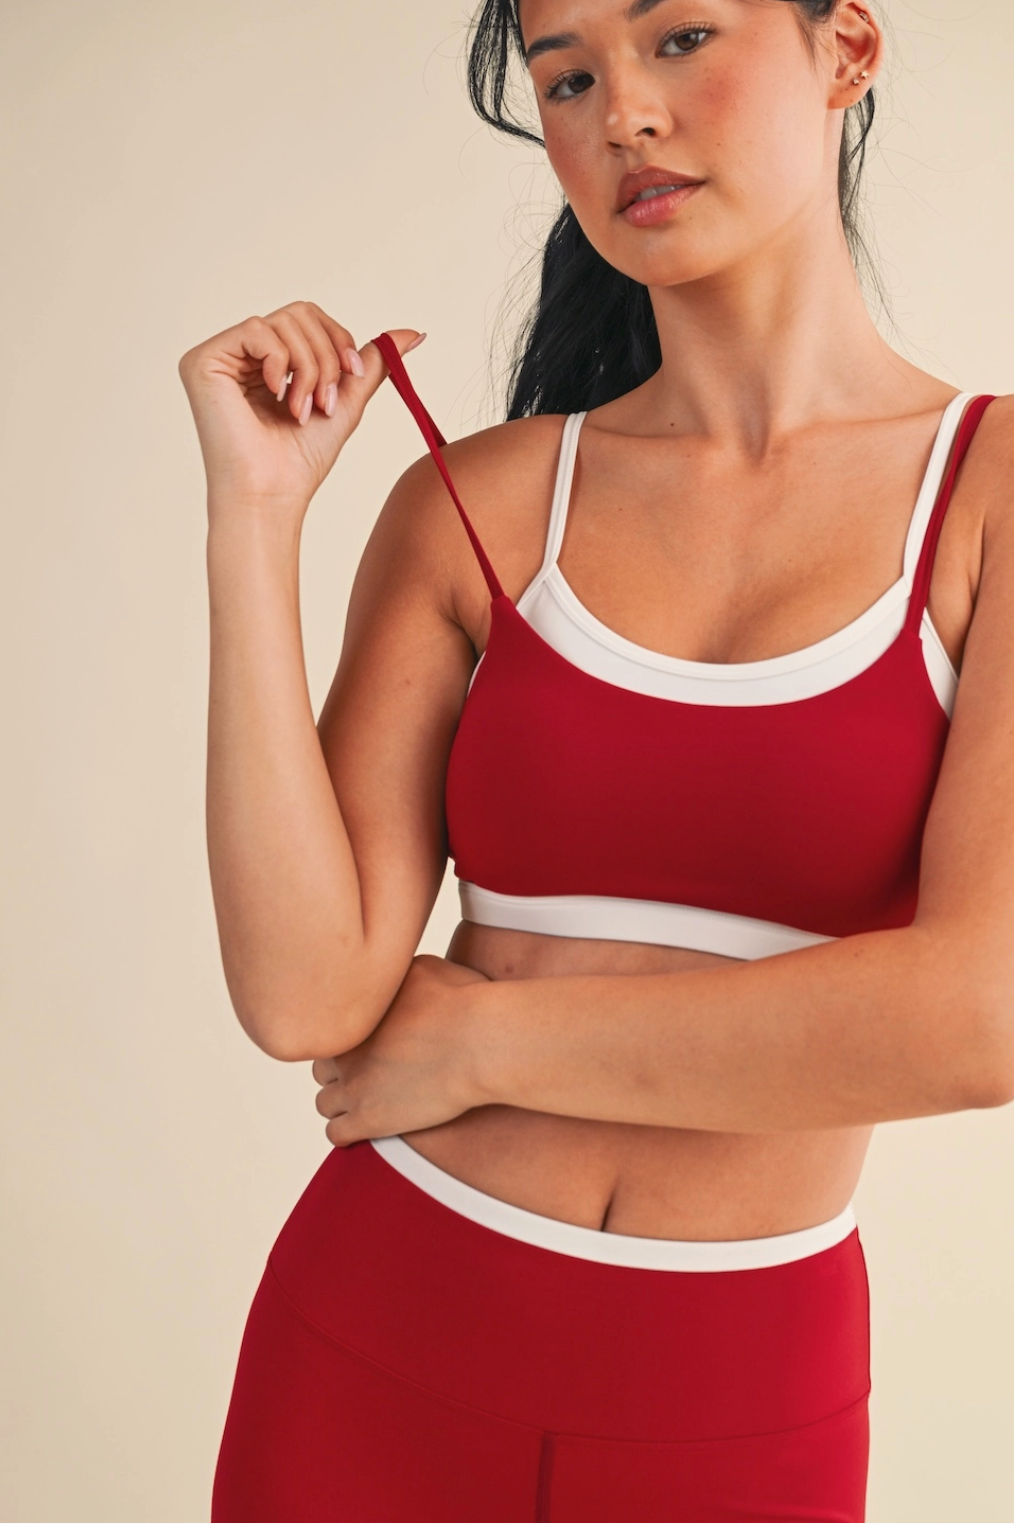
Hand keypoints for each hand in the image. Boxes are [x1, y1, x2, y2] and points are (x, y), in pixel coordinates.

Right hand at [177, 302, 425, 520]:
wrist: (273, 493)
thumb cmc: (300, 461)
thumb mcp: (346, 401)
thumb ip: (371, 363)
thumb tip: (413, 332)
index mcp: (268, 361)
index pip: (309, 318)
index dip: (338, 340)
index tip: (351, 377)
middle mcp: (240, 354)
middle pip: (299, 313)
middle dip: (326, 357)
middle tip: (325, 401)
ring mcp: (219, 356)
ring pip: (283, 321)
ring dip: (309, 368)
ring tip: (302, 409)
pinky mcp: (203, 361)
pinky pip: (257, 330)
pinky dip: (280, 364)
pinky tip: (277, 396)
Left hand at [312, 954, 491, 1145]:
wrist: (480, 1042)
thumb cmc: (464, 1002)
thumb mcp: (424, 969)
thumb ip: (396, 977)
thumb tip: (393, 980)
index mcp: (354, 1014)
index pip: (331, 1029)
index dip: (350, 1040)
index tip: (371, 1045)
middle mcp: (344, 1049)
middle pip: (322, 1066)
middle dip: (342, 1071)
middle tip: (369, 1074)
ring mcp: (353, 1086)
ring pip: (324, 1102)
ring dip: (342, 1103)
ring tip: (368, 1103)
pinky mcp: (368, 1119)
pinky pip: (336, 1133)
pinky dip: (347, 1131)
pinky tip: (367, 1127)